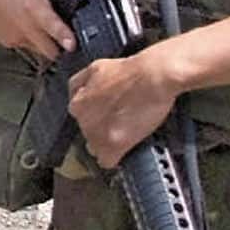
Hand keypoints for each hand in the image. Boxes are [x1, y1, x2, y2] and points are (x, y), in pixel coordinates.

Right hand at [0, 0, 73, 59]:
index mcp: (35, 9)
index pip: (55, 30)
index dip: (67, 39)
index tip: (73, 45)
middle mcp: (25, 27)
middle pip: (50, 52)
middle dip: (60, 49)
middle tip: (65, 44)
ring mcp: (14, 36)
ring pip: (36, 50)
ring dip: (42, 44)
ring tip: (40, 29)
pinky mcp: (4, 41)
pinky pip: (22, 46)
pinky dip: (26, 40)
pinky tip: (23, 26)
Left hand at [68, 51, 180, 168]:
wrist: (152, 77)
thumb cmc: (131, 71)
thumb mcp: (96, 68)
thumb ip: (82, 83)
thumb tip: (80, 93)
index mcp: (77, 103)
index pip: (80, 117)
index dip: (96, 115)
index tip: (107, 115)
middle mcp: (82, 119)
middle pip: (89, 132)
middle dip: (102, 129)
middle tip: (122, 122)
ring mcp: (95, 134)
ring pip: (96, 148)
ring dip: (109, 143)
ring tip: (127, 133)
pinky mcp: (112, 145)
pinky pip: (107, 161)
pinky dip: (116, 158)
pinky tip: (124, 150)